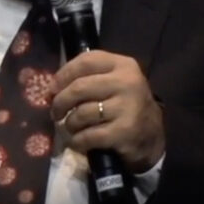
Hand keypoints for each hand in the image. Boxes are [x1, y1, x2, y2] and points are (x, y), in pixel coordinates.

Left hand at [50, 50, 164, 172]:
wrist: (151, 137)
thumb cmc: (125, 105)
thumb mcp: (115, 82)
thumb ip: (89, 77)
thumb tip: (53, 87)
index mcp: (123, 65)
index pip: (86, 61)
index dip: (63, 74)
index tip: (53, 88)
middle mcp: (127, 82)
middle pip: (79, 87)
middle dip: (60, 102)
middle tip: (55, 112)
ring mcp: (127, 107)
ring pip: (81, 113)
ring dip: (70, 123)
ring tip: (71, 127)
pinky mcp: (124, 132)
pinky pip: (88, 136)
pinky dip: (77, 141)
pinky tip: (78, 141)